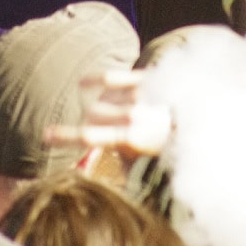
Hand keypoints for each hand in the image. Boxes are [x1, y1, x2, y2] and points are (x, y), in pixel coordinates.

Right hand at [41, 68, 171, 158]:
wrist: (199, 118)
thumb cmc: (169, 145)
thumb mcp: (145, 161)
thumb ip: (120, 163)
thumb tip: (94, 169)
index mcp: (130, 137)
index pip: (88, 136)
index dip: (64, 136)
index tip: (46, 135)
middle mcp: (132, 114)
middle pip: (91, 113)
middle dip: (88, 121)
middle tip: (96, 128)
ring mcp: (138, 94)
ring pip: (100, 98)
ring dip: (100, 107)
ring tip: (114, 116)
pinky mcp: (144, 78)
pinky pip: (111, 76)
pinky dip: (95, 79)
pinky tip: (82, 84)